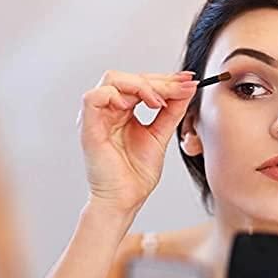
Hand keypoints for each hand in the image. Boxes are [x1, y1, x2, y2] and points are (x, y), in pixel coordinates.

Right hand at [77, 69, 198, 212]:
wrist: (126, 200)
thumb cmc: (136, 174)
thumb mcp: (161, 135)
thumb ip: (172, 111)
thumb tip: (187, 88)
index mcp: (122, 112)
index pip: (141, 83)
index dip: (164, 79)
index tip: (188, 80)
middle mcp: (108, 111)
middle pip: (128, 77)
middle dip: (159, 80)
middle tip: (181, 87)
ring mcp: (97, 117)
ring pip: (112, 80)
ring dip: (140, 85)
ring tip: (159, 103)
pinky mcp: (88, 127)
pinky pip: (94, 98)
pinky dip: (116, 95)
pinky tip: (137, 106)